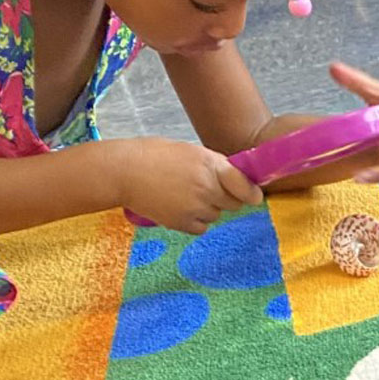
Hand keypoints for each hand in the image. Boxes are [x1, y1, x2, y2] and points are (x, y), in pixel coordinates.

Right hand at [111, 137, 261, 234]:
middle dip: (226, 198)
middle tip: (207, 190)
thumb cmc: (155, 156)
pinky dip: (194, 222)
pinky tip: (178, 208)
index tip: (254, 197)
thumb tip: (235, 178)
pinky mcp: (181, 223)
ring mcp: (194, 207)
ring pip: (216, 215)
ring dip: (207, 209)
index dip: (251, 193)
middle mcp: (207, 187)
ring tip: (184, 195)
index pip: (244, 185)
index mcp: (211, 165)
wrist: (124, 172)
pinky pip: (201, 228)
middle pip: (233, 204)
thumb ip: (215, 166)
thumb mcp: (191, 151)